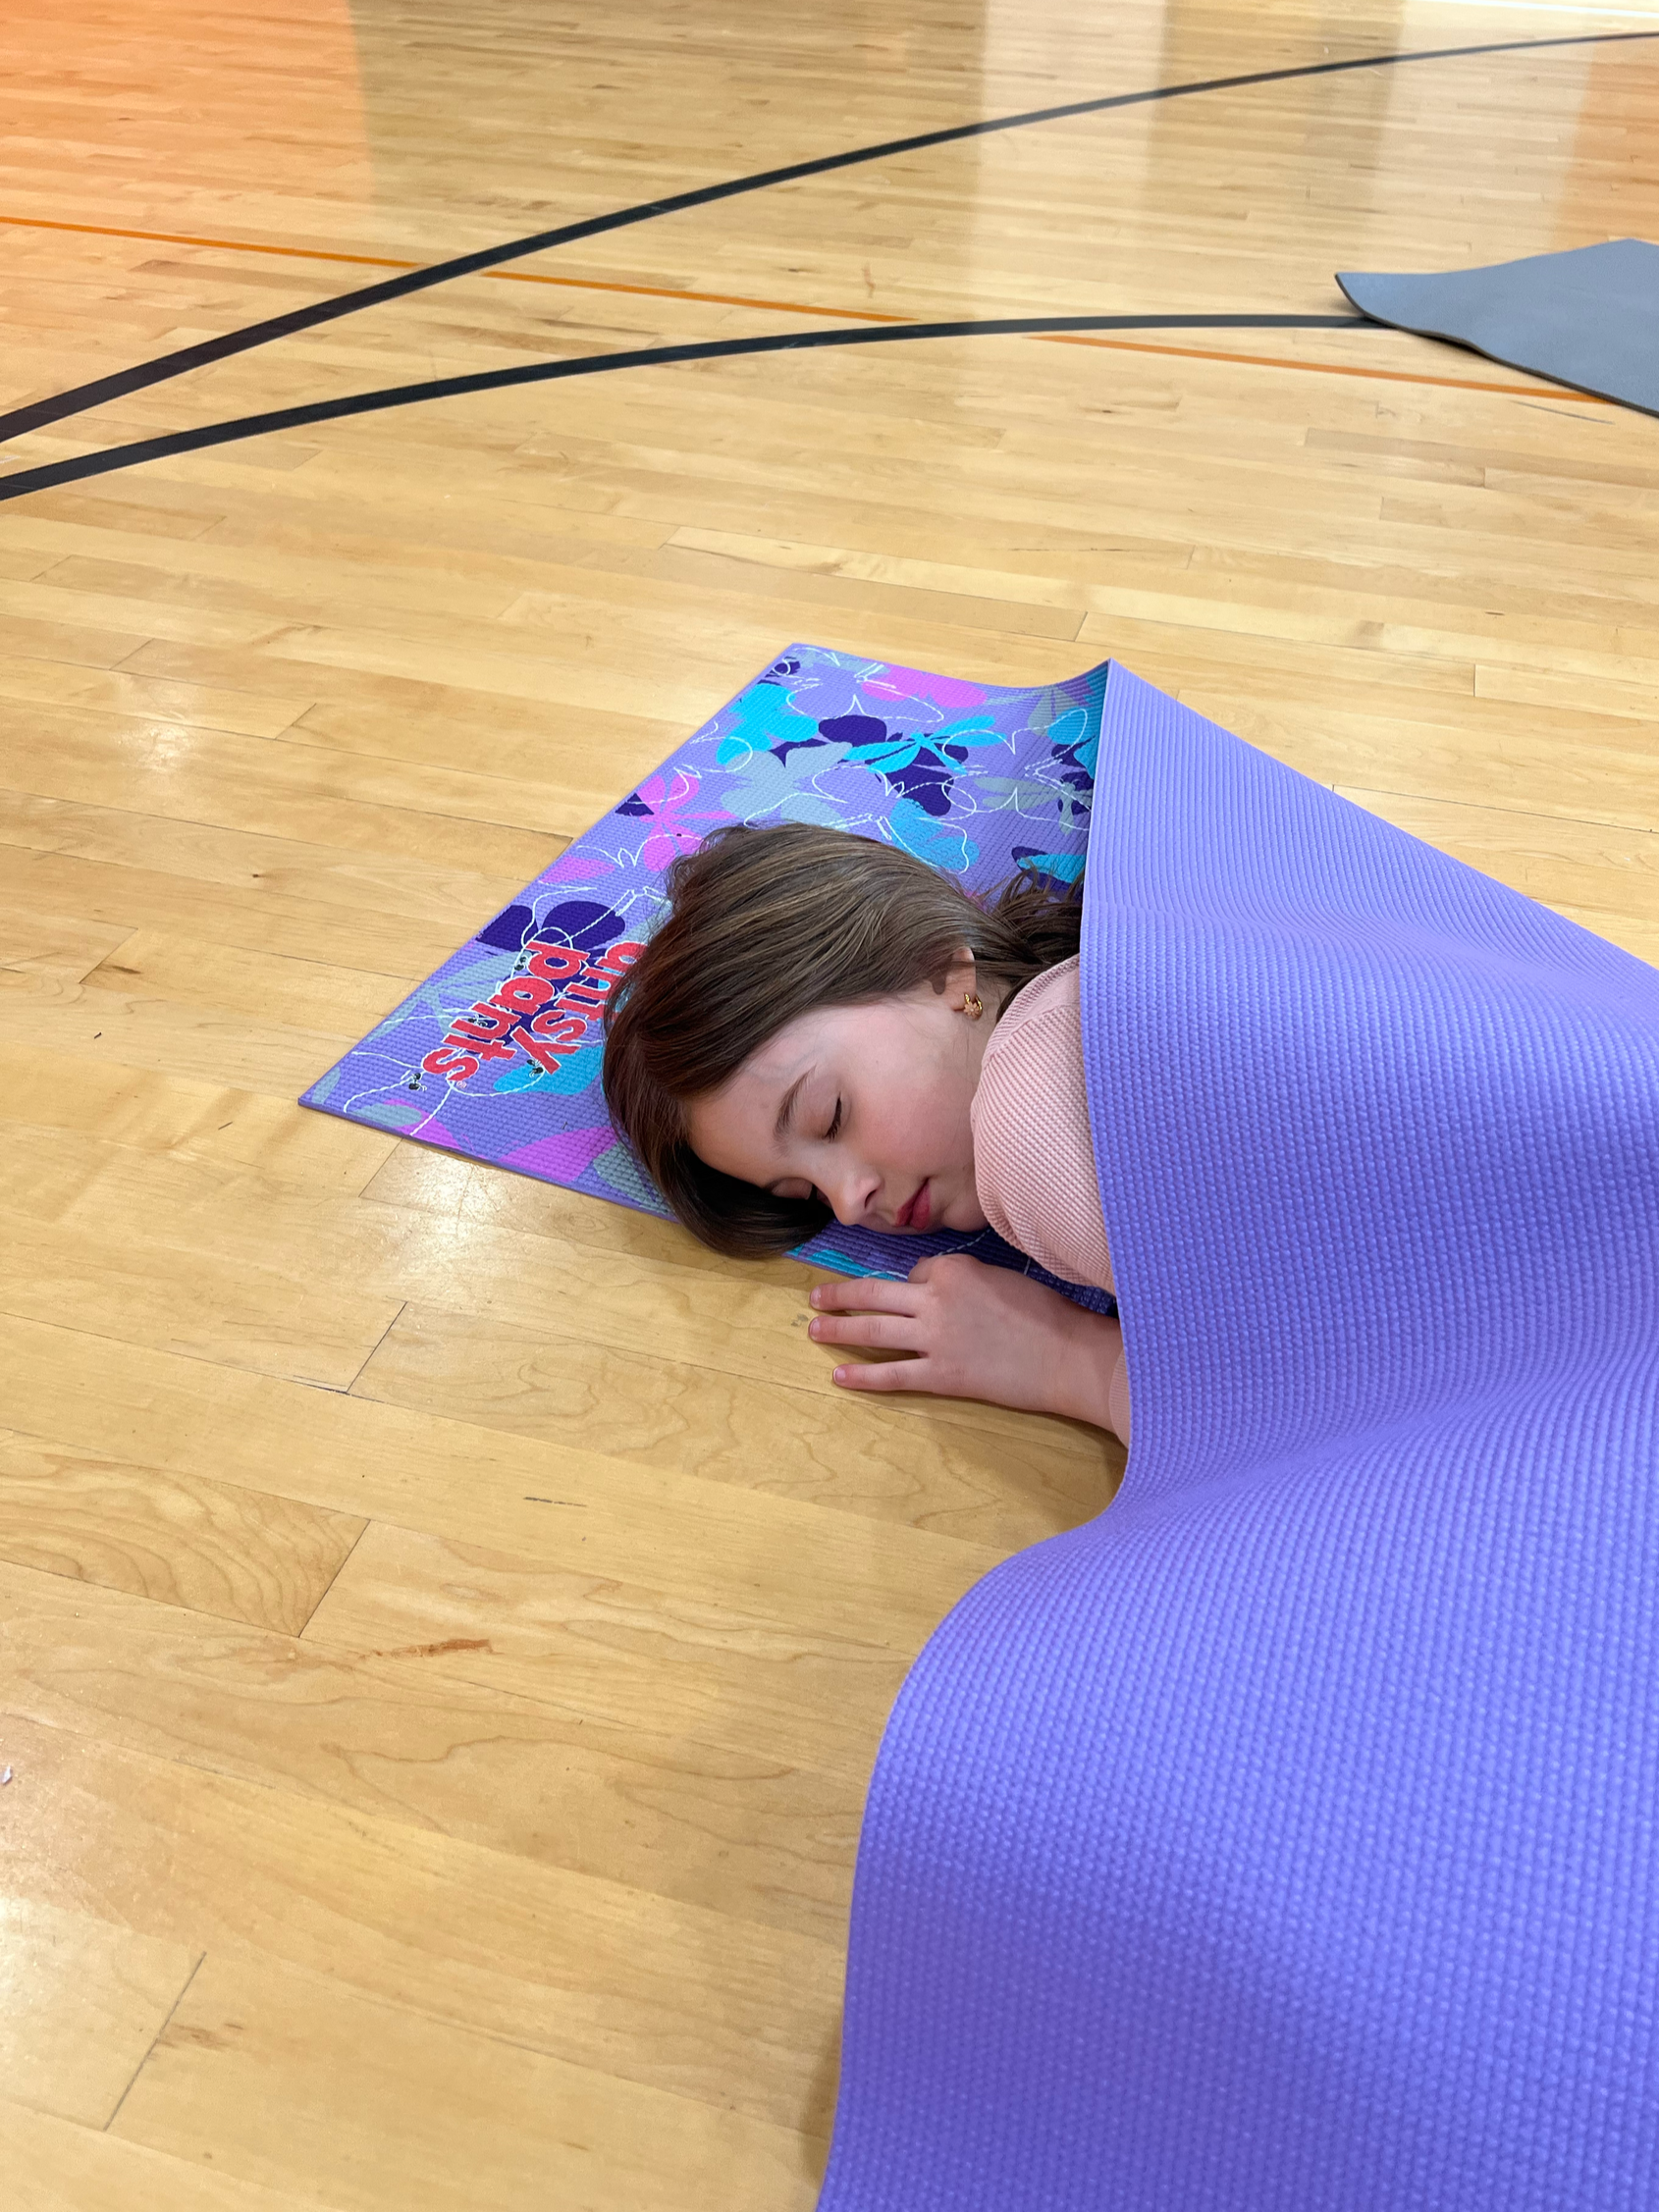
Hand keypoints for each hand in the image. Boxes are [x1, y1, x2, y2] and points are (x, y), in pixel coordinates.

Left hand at [808, 1253, 1128, 1437]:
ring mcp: (935, 1339)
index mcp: (953, 1269)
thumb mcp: (1001, 1277)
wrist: (1068, 1355)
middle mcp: (935, 1299)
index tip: (914, 1293)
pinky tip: (839, 1376)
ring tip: (814, 1330)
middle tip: (816, 1297)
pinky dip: (862, 1376)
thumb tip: (931, 1286)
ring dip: (839, 1329)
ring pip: (873, 1330)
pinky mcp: (942, 1375)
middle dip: (840, 1295)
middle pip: (874, 1293)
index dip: (912, 1283)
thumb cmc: (1046, 1313)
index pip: (915, 1270)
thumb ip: (962, 1278)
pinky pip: (892, 1374)